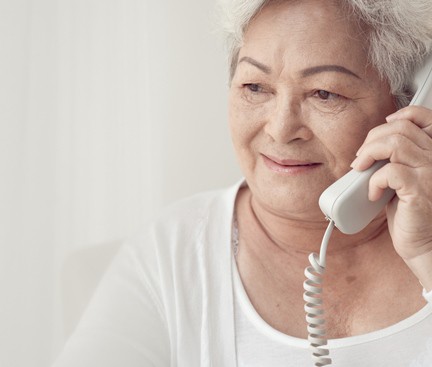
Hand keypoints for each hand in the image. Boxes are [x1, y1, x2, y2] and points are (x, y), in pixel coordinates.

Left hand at [351, 106, 431, 290]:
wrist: (424, 246)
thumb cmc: (411, 214)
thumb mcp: (404, 180)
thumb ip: (394, 161)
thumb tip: (366, 151)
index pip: (424, 118)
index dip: (402, 115)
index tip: (383, 125)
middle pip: (400, 129)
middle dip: (372, 139)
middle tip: (360, 158)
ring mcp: (430, 173)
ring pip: (394, 144)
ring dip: (368, 153)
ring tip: (360, 169)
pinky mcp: (419, 190)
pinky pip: (389, 172)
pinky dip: (373, 180)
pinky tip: (373, 193)